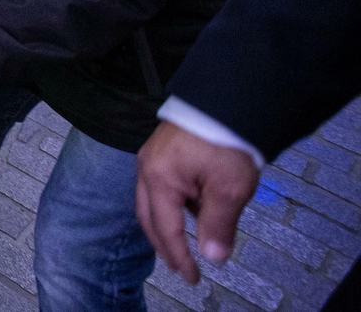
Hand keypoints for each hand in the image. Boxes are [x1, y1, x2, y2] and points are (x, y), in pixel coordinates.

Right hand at [136, 121, 259, 285]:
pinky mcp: (161, 149)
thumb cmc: (224, 143)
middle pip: (148, 217)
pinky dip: (171, 206)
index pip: (165, 229)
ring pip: (151, 202)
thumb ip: (218, 225)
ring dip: (166, 226)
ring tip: (186, 243)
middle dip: (163, 245)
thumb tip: (214, 257)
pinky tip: (190, 212)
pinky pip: (159, 186)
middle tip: (182, 267)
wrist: (225, 99)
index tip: (193, 278)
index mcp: (159, 180)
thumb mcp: (229, 189)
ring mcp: (151, 157)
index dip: (179, 257)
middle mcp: (147, 169)